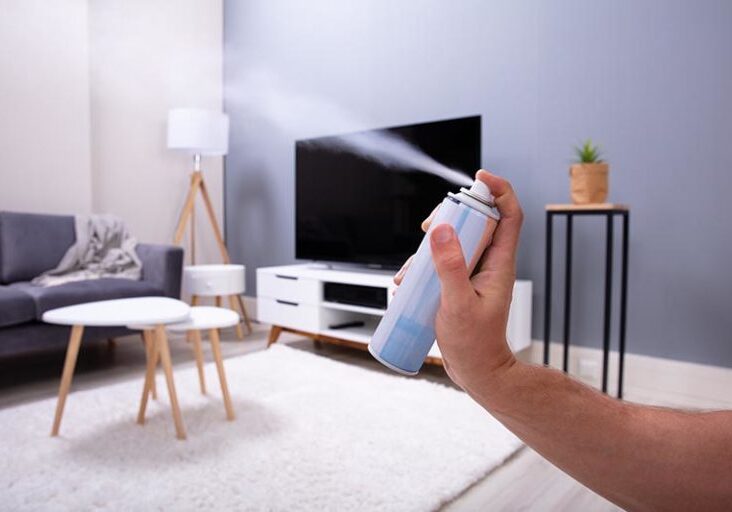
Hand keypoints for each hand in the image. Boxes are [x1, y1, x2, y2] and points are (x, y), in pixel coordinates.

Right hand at [394, 170, 522, 396]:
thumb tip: (442, 230)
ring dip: (429, 247)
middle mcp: (488, 264)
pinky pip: (441, 263)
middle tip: (428, 228)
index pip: (509, 215)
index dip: (498, 190)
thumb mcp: (458, 303)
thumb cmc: (475, 344)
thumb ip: (450, 267)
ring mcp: (473, 274)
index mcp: (499, 263)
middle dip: (451, 216)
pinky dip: (422, 267)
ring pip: (454, 242)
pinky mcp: (458, 285)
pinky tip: (405, 283)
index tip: (477, 177)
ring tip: (410, 269)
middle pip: (476, 222)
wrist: (477, 372)